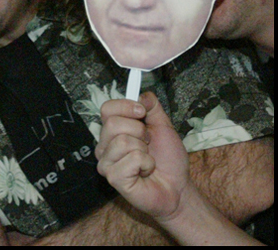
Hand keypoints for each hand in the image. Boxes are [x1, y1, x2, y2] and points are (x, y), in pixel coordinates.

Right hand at [95, 92, 188, 220]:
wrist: (178, 187)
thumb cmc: (168, 159)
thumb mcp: (163, 126)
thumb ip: (152, 107)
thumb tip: (141, 94)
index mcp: (113, 130)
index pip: (106, 108)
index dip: (125, 106)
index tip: (142, 113)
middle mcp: (104, 144)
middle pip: (112, 123)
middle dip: (139, 131)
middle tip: (148, 144)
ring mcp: (106, 162)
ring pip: (122, 141)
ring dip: (144, 150)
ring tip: (147, 160)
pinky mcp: (113, 177)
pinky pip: (131, 159)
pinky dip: (146, 164)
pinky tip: (145, 172)